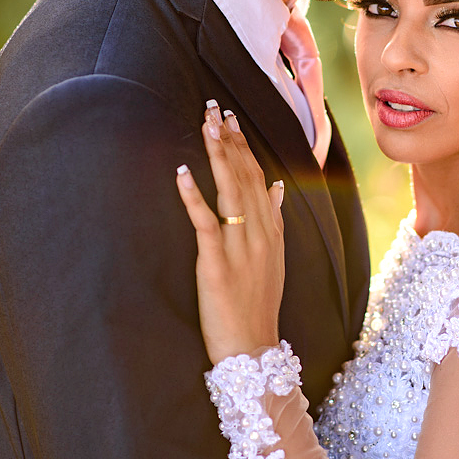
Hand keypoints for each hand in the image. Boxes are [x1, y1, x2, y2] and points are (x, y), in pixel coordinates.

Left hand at [176, 104, 284, 364]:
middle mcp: (259, 234)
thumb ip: (274, 221)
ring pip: (229, 192)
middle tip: (214, 108)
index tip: (232, 119)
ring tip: (205, 126)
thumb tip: (276, 187)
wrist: (253, 350)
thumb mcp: (274, 260)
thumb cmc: (258, 306)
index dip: (244, 147)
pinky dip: (193, 197)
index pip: (258, 178)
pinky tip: (181, 173)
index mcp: (271, 231)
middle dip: (229, 141)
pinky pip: (206, 224)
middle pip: (244, 177)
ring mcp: (240, 249)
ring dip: (217, 156)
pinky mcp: (217, 265)